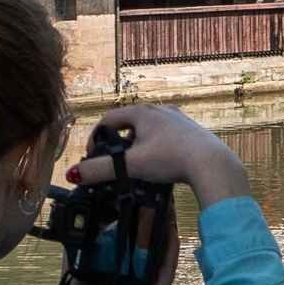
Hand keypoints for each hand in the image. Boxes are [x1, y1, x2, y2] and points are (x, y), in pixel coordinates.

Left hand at [65, 209, 180, 284]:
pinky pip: (167, 270)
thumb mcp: (80, 258)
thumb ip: (83, 238)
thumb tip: (84, 212)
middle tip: (164, 201)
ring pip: (167, 256)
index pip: (145, 242)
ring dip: (170, 233)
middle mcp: (144, 277)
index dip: (150, 221)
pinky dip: (171, 251)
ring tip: (169, 211)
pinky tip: (170, 232)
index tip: (150, 199)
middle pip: (159, 246)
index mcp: (129, 270)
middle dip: (163, 223)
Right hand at [66, 104, 249, 206]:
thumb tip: (72, 174)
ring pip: (148, 131)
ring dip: (137, 148)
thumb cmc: (170, 158)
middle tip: (114, 165)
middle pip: (128, 124)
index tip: (92, 158)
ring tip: (136, 168)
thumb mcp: (131, 165)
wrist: (211, 163)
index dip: (95, 138)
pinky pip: (164, 138)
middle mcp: (160, 110)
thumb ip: (100, 170)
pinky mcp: (191, 131)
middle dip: (117, 144)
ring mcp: (178, 119)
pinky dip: (155, 150)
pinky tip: (159, 166)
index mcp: (142, 112)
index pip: (108, 119)